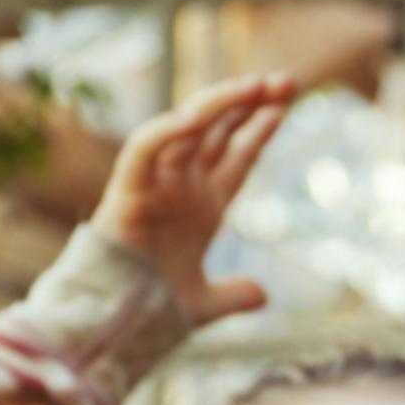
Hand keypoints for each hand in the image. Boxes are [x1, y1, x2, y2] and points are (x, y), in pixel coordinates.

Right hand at [90, 74, 292, 324]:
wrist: (119, 324)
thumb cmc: (153, 309)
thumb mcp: (206, 304)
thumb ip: (234, 296)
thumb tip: (263, 295)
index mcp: (204, 205)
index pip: (237, 155)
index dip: (259, 129)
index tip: (285, 103)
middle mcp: (182, 186)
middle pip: (219, 132)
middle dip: (249, 103)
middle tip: (285, 80)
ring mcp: (156, 184)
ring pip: (186, 129)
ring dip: (218, 105)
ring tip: (254, 85)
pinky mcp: (127, 190)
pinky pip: (143, 149)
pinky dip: (164, 132)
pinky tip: (194, 117)